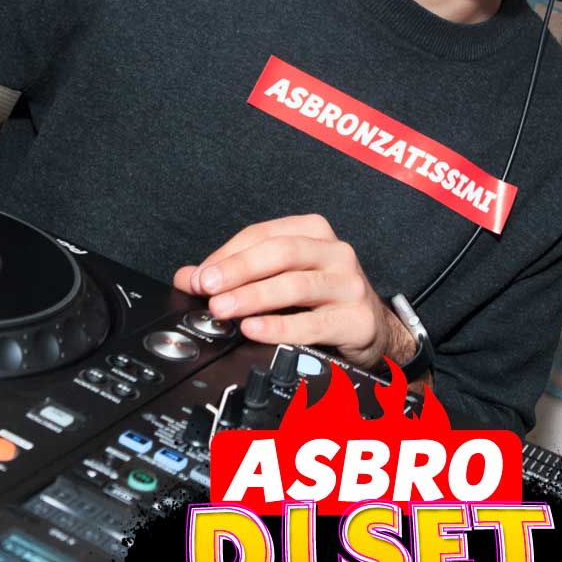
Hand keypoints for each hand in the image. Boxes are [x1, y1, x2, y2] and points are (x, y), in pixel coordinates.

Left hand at [172, 213, 415, 370]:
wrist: (373, 329)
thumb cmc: (323, 299)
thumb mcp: (282, 277)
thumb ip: (236, 274)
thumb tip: (189, 278)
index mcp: (313, 232)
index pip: (263, 235)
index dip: (227, 254)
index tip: (199, 277)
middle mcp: (335, 252)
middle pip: (280, 252)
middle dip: (238, 270)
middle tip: (208, 288)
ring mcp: (349, 284)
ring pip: (295, 284)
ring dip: (253, 297)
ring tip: (223, 309)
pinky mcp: (357, 319)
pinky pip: (312, 323)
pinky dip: (279, 326)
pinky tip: (254, 329)